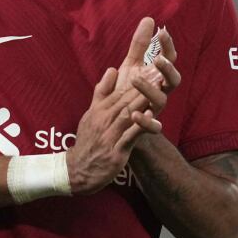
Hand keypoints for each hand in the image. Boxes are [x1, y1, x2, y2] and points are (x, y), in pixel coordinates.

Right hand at [66, 67, 147, 194]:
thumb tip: (112, 69)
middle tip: (159, 72)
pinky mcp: (116, 151)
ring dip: (142, 101)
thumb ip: (102, 92)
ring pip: (127, 114)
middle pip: (124, 99)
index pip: (119, 91)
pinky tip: (150, 116)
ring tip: (157, 88)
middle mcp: (104, 119)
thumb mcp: (91, 113)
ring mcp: (109, 135)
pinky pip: (129, 136)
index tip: (151, 67)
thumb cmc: (87, 141)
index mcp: (100, 110)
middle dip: (142, 85)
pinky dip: (140, 126)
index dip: (136, 78)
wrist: (77, 170)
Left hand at [115, 17, 180, 131]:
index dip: (168, 46)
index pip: (168, 59)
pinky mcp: (145, 128)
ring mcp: (153, 110)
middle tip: (158, 60)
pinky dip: (146, 121)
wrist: (114, 128)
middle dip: (168, 69)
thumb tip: (149, 19)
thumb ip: (139, 45)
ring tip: (135, 79)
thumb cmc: (126, 94)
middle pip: (173, 80)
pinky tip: (134, 114)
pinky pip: (153, 127)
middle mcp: (159, 93)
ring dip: (150, 89)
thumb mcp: (130, 66)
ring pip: (161, 101)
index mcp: (157, 77)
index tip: (162, 32)